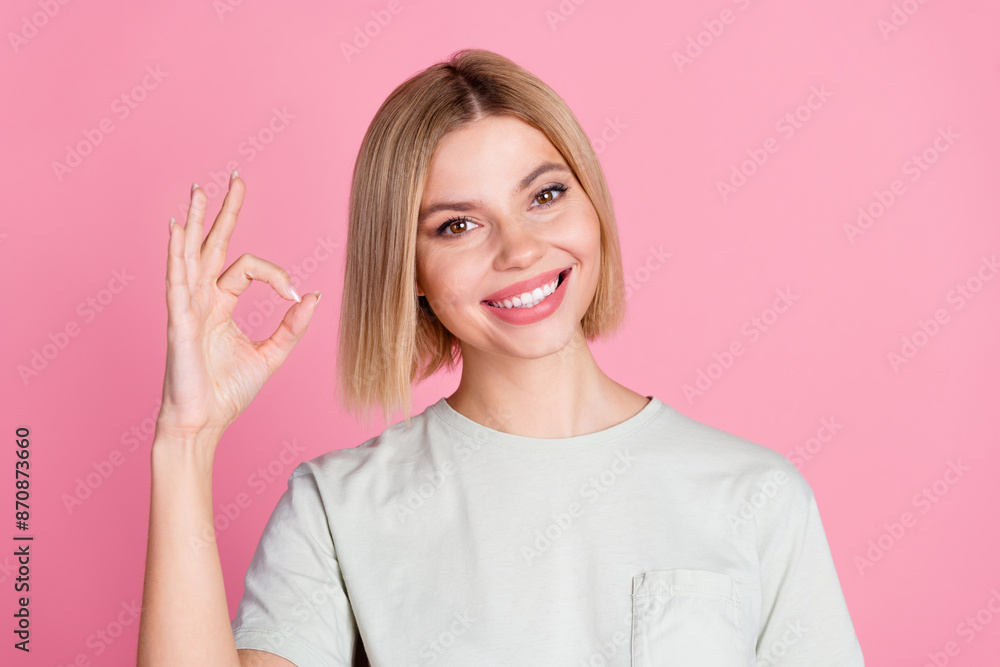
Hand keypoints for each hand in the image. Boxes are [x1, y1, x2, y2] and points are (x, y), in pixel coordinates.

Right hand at [155, 174, 320, 442]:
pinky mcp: (179, 321)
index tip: (294, 294)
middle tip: (235, 178)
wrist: (203, 424)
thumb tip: (313, 294)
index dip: (276, 275)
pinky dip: (176, 253)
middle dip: (224, 212)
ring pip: (191, 254)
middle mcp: (202, 300)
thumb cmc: (227, 393)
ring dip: (194, 220)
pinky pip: (177, 280)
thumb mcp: (271, 355)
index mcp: (221, 305)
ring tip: (198, 189)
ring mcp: (187, 307)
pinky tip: (175, 229)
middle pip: (213, 245)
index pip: (248, 268)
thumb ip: (291, 325)